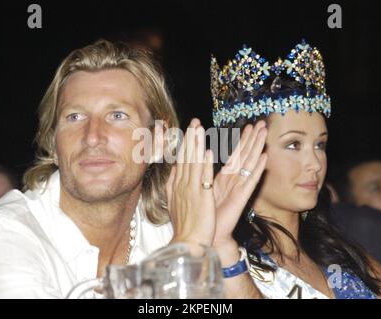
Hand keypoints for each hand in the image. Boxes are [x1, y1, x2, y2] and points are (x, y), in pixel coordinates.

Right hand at [166, 119, 215, 245]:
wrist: (187, 241)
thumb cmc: (183, 225)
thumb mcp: (174, 203)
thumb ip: (173, 186)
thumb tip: (172, 173)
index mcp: (177, 186)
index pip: (181, 160)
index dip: (185, 144)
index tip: (188, 130)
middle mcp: (182, 185)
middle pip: (186, 157)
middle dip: (190, 138)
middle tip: (194, 121)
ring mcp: (191, 191)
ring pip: (193, 163)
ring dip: (196, 145)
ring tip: (199, 129)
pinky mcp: (202, 198)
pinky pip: (204, 179)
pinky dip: (205, 165)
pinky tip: (208, 152)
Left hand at [212, 120, 267, 247]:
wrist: (207, 234)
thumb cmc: (205, 213)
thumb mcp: (202, 187)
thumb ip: (203, 173)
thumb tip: (200, 156)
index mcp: (224, 178)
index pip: (236, 155)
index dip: (242, 140)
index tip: (248, 126)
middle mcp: (234, 182)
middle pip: (246, 156)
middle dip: (253, 139)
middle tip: (261, 123)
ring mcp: (239, 189)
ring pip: (250, 164)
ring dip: (257, 148)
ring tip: (264, 133)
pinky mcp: (241, 198)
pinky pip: (250, 181)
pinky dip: (258, 169)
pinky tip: (264, 157)